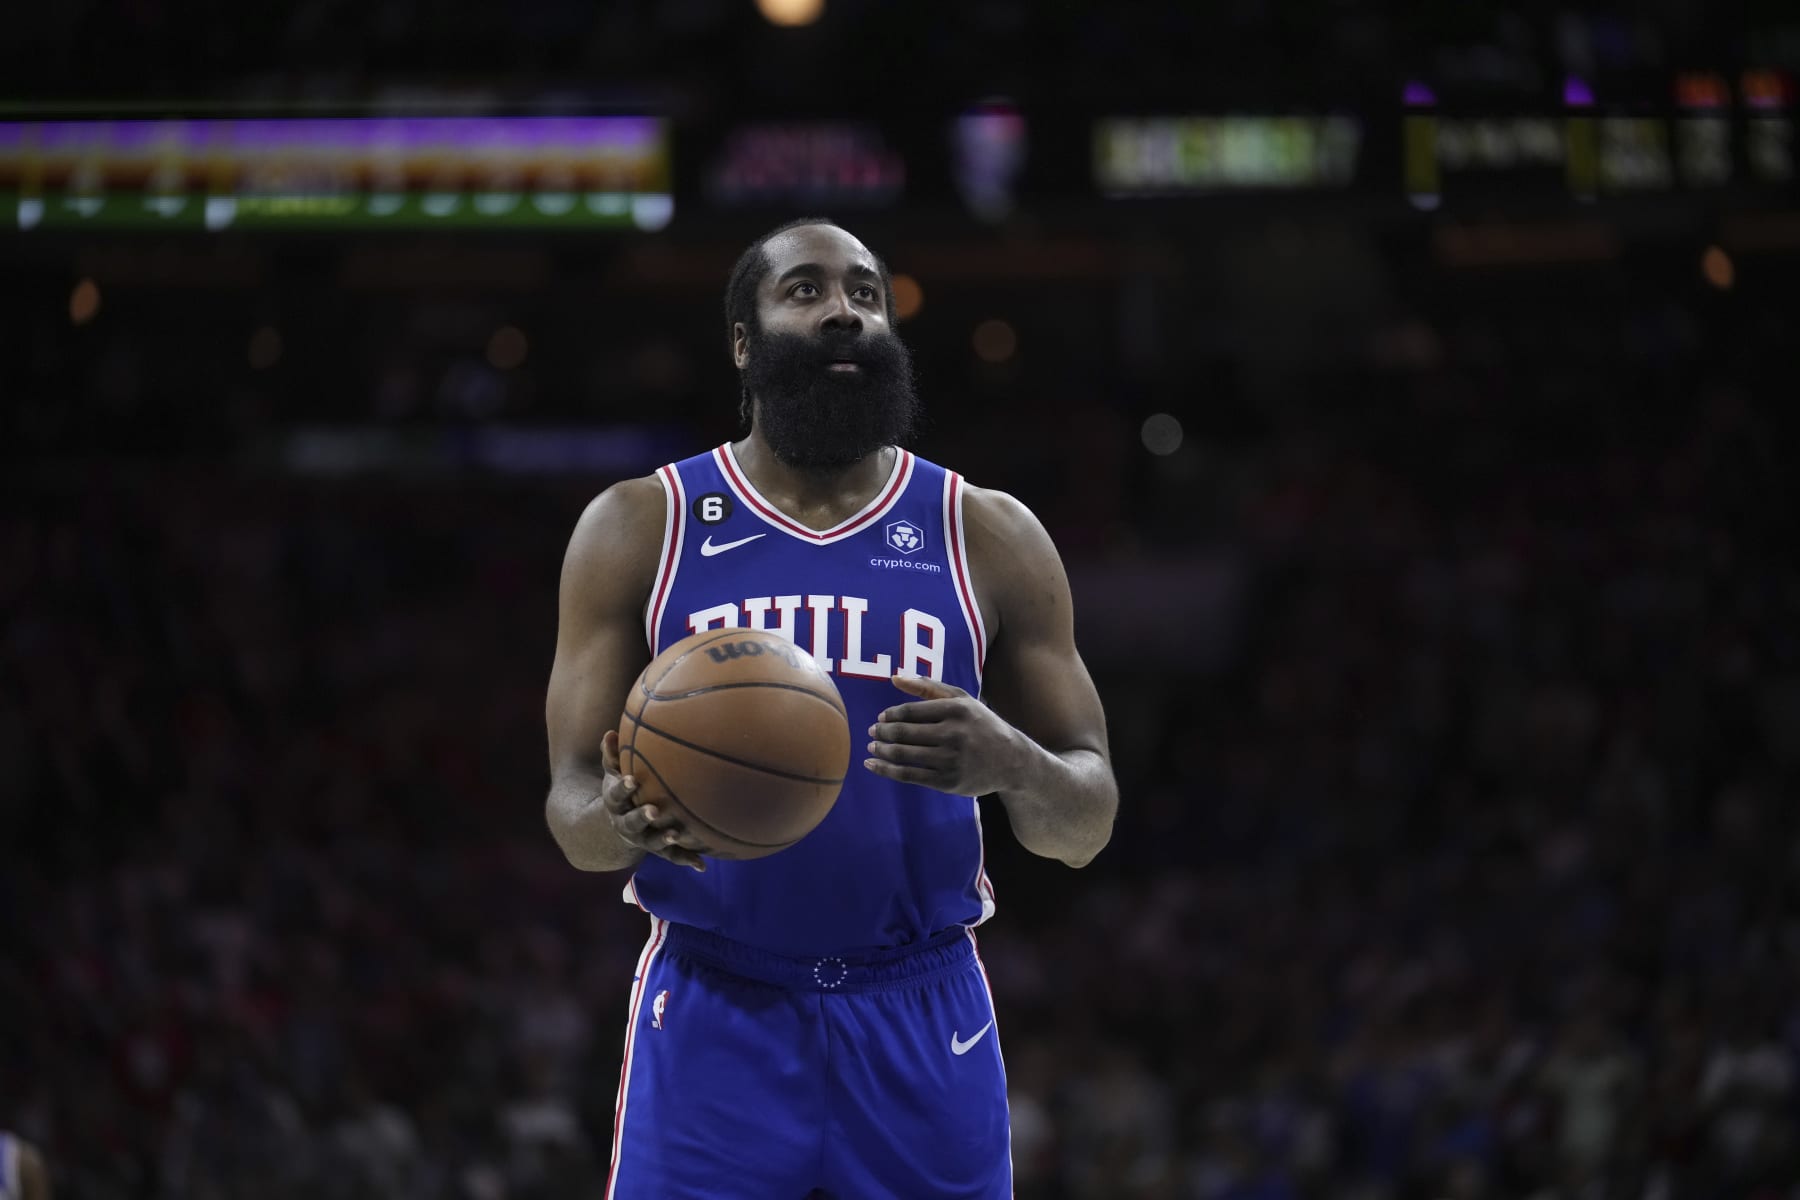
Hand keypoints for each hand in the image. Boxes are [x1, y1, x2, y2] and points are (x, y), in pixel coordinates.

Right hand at [600, 729, 709, 870]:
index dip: (622, 788)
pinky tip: (702, 865)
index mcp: (615, 804)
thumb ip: (611, 754)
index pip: (615, 795)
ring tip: (676, 835)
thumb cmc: (622, 788)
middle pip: (631, 823)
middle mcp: (626, 824)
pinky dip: (686, 859)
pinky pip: (672, 856)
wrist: (619, 821)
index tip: (632, 780)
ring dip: (663, 840)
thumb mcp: (612, 772)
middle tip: (654, 811)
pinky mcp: (658, 848)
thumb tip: (610, 732)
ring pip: (651, 842)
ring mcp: (642, 838)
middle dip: (642, 817)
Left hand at [864, 673, 1023, 795]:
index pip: (911, 711)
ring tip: (872, 747)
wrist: (1011, 761)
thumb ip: (927, 688)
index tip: (880, 718)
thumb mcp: (961, 700)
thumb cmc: (980, 725)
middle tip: (872, 732)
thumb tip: (894, 678)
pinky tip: (873, 765)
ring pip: (903, 755)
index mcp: (956, 710)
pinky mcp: (947, 782)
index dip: (890, 715)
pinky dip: (886, 770)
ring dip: (881, 750)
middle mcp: (954, 734)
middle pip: (904, 733)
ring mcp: (951, 760)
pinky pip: (908, 775)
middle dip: (881, 733)